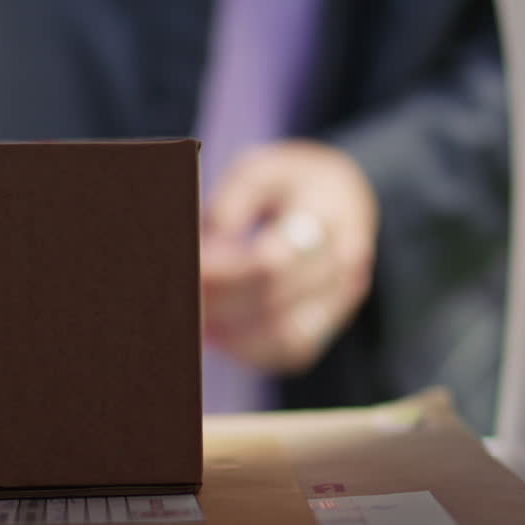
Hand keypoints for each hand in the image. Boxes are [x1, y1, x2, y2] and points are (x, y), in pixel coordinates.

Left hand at [201, 140, 377, 373]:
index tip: (189, 275)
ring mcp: (343, 298)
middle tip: (179, 301)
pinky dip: (251, 350)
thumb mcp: (258, 173)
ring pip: (287, 337)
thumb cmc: (288, 184)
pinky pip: (292, 351)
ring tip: (194, 322)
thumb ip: (231, 206)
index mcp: (328, 213)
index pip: (273, 261)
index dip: (224, 276)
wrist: (343, 199)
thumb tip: (202, 254)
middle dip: (221, 306)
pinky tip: (217, 334)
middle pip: (276, 300)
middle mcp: (345, 260)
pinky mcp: (332, 323)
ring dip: (234, 336)